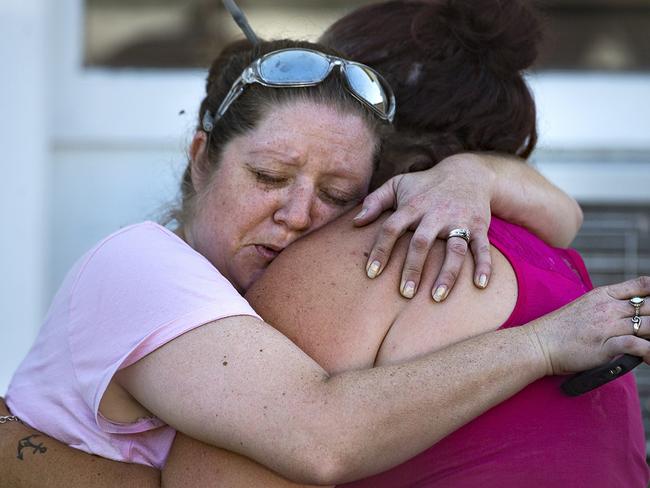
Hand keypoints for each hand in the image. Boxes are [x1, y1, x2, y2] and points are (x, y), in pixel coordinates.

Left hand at [353, 153, 492, 300]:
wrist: (468, 172)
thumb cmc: (425, 184)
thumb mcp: (398, 184)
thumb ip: (375, 201)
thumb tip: (355, 222)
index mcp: (413, 206)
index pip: (392, 228)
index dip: (381, 250)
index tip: (372, 274)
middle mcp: (435, 214)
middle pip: (422, 242)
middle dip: (413, 268)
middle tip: (405, 293)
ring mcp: (459, 221)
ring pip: (454, 249)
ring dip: (447, 274)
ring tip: (437, 297)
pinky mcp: (479, 226)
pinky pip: (482, 247)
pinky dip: (484, 265)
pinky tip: (480, 285)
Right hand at [530, 277, 649, 375]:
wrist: (539, 343)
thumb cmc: (559, 330)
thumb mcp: (584, 307)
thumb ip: (606, 307)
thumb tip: (628, 314)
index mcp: (603, 295)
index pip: (642, 285)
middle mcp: (609, 307)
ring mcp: (608, 325)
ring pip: (649, 325)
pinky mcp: (607, 345)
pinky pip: (639, 346)